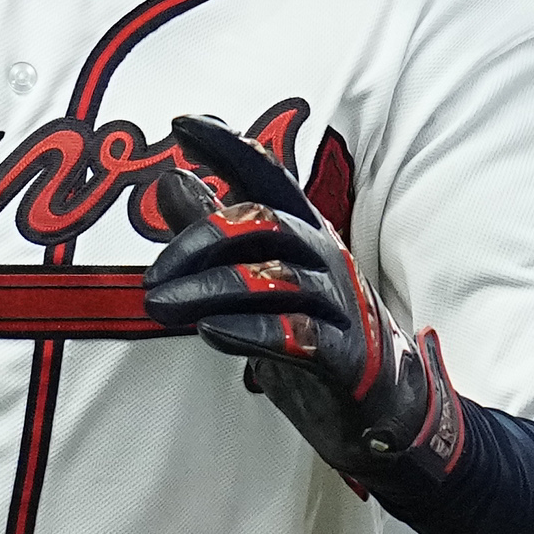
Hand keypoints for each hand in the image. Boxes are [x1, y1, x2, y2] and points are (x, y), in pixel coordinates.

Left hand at [138, 118, 465, 493]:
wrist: (380, 409)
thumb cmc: (314, 335)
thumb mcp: (257, 278)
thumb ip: (214, 231)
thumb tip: (169, 180)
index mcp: (304, 232)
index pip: (268, 176)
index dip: (229, 146)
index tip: (183, 123)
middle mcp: (324, 257)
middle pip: (263, 223)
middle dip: (199, 241)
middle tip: (152, 277)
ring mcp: (338, 305)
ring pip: (273, 278)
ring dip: (209, 289)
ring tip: (162, 305)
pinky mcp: (345, 356)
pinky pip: (297, 335)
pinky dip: (250, 331)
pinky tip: (211, 331)